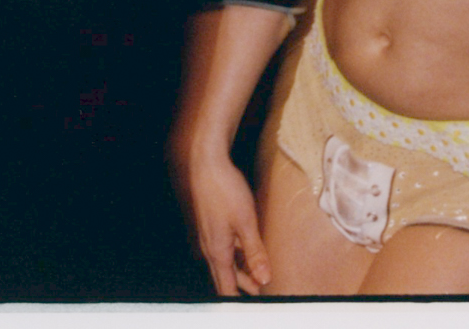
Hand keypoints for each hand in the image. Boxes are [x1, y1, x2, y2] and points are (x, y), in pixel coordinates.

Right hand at [179, 149, 271, 295]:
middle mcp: (208, 247)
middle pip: (226, 277)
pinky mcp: (209, 225)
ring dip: (241, 270)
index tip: (255, 305)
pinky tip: (247, 248)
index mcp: (217, 252)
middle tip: (262, 291)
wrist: (205, 163)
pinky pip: (223, 248)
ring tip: (259, 272)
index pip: (226, 288)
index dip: (240, 299)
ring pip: (225, 262)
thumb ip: (255, 252)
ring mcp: (207, 236)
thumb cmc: (224, 190)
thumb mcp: (246, 222)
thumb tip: (264, 278)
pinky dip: (236, 254)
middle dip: (243, 286)